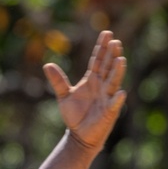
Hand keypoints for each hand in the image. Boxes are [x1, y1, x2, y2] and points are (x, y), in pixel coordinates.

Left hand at [43, 30, 126, 150]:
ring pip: (113, 82)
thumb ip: (58, 81)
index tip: (107, 33)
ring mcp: (107, 98)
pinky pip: (113, 104)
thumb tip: (47, 64)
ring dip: (118, 72)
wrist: (79, 135)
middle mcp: (102, 86)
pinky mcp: (109, 112)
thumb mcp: (63, 96)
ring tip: (120, 59)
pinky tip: (120, 92)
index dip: (102, 48)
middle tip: (115, 41)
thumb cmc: (74, 114)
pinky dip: (117, 99)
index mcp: (92, 80)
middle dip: (112, 55)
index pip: (98, 61)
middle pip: (108, 67)